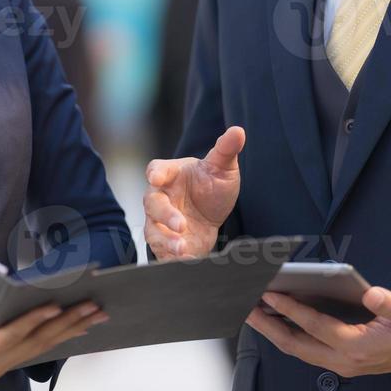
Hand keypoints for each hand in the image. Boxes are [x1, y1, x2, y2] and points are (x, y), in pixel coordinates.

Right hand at [0, 272, 105, 390]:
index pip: (9, 336)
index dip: (33, 321)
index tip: (55, 306)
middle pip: (36, 342)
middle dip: (67, 323)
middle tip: (94, 306)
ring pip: (41, 348)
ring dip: (69, 330)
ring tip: (96, 315)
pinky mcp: (0, 366)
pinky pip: (34, 351)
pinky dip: (56, 338)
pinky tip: (74, 329)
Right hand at [143, 126, 244, 259]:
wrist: (211, 217)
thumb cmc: (210, 187)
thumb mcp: (222, 168)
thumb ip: (226, 150)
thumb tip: (238, 131)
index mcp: (170, 174)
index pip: (157, 169)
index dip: (156, 173)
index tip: (156, 177)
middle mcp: (161, 198)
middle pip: (152, 203)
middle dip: (164, 215)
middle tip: (180, 224)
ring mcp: (160, 222)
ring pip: (154, 230)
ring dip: (166, 240)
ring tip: (181, 248)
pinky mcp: (166, 243)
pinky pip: (162, 250)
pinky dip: (172, 256)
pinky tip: (186, 259)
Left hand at [245, 285, 390, 376]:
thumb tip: (371, 294)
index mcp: (363, 347)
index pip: (317, 327)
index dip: (292, 309)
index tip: (270, 293)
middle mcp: (349, 360)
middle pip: (297, 345)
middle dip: (269, 326)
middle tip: (243, 305)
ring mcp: (345, 363)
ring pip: (299, 350)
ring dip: (274, 332)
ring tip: (252, 311)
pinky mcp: (345, 359)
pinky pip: (308, 348)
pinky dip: (289, 334)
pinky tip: (277, 318)